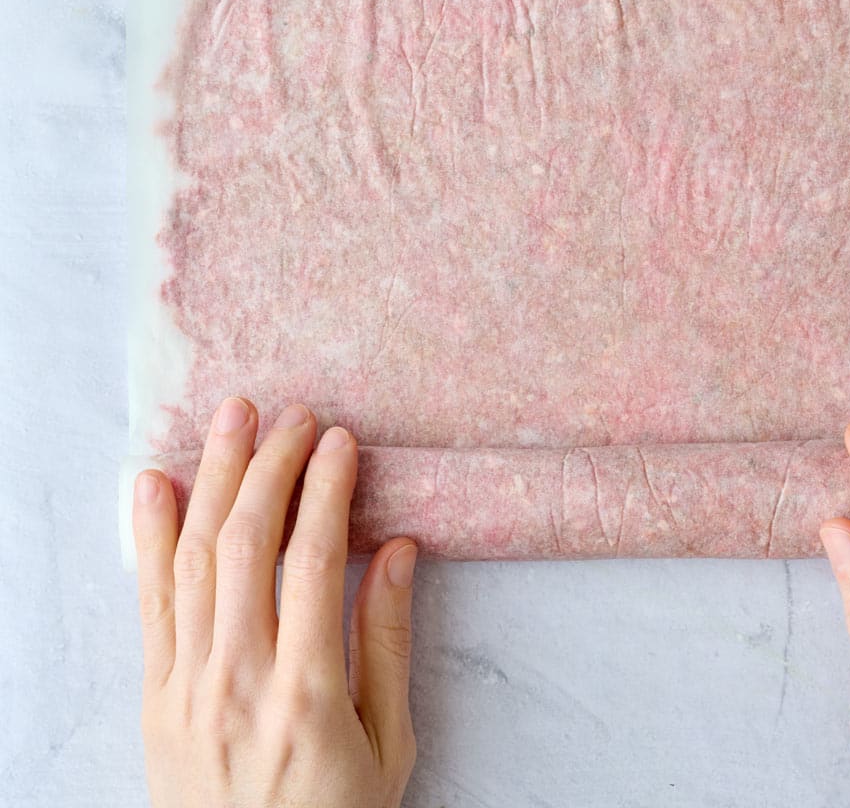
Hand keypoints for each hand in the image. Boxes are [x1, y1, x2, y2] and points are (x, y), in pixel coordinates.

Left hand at [132, 397, 417, 807]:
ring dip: (213, 478)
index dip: (325, 488)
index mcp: (306, 691)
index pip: (312, 559)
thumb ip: (387, 640)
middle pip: (247, 543)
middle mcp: (236, 678)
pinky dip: (149, 537)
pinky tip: (156, 485)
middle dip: (270, 465)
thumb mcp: (390, 741)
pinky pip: (148, 603)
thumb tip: (396, 547)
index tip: (339, 440)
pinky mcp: (154, 696)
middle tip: (292, 414)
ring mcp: (185, 686)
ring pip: (194, 559)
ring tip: (231, 419)